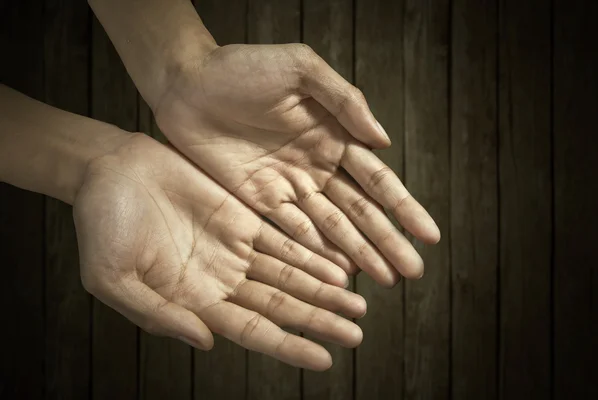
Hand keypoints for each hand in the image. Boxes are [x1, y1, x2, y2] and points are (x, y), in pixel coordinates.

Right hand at [73, 133, 365, 370]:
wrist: (107, 170)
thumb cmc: (101, 226)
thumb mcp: (113, 279)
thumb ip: (159, 315)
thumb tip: (207, 343)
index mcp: (194, 301)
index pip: (252, 331)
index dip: (288, 345)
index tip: (325, 358)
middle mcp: (222, 278)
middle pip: (281, 305)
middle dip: (319, 319)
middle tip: (356, 332)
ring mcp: (235, 247)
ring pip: (289, 274)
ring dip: (324, 288)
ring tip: (358, 302)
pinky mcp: (242, 214)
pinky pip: (284, 237)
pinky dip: (311, 251)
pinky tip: (338, 263)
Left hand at [154, 44, 440, 285]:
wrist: (187, 82)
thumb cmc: (245, 66)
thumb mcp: (302, 68)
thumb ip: (345, 101)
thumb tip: (384, 141)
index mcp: (333, 136)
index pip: (377, 180)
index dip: (404, 208)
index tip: (430, 236)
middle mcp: (316, 167)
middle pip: (360, 212)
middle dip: (387, 242)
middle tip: (412, 273)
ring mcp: (288, 186)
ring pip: (331, 228)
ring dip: (358, 255)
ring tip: (385, 281)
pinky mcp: (257, 200)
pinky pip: (292, 231)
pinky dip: (315, 253)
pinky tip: (337, 274)